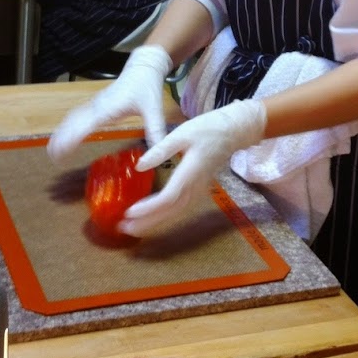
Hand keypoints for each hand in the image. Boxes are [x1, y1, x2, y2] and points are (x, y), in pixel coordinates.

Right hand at [47, 44, 173, 163]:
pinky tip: (64, 134)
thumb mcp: (153, 110)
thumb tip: (156, 153)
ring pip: (72, 118)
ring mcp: (95, 104)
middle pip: (73, 123)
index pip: (84, 126)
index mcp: (108, 109)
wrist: (143, 67)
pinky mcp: (96, 103)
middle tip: (52, 157)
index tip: (60, 151)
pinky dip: (68, 126)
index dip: (70, 139)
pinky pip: (77, 115)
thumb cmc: (147, 87)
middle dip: (61, 139)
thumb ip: (154, 131)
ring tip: (52, 150)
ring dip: (62, 133)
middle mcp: (97, 106)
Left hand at [119, 99, 266, 236]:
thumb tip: (139, 166)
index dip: (149, 208)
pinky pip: (181, 208)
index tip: (129, 212)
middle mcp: (196, 186)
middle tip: (124, 228)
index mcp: (190, 172)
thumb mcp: (181, 134)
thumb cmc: (207, 129)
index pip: (168, 197)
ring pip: (177, 213)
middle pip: (171, 211)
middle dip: (147, 222)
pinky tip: (152, 218)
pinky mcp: (199, 190)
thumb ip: (160, 150)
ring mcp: (199, 190)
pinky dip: (165, 216)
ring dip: (155, 222)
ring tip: (134, 227)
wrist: (233, 132)